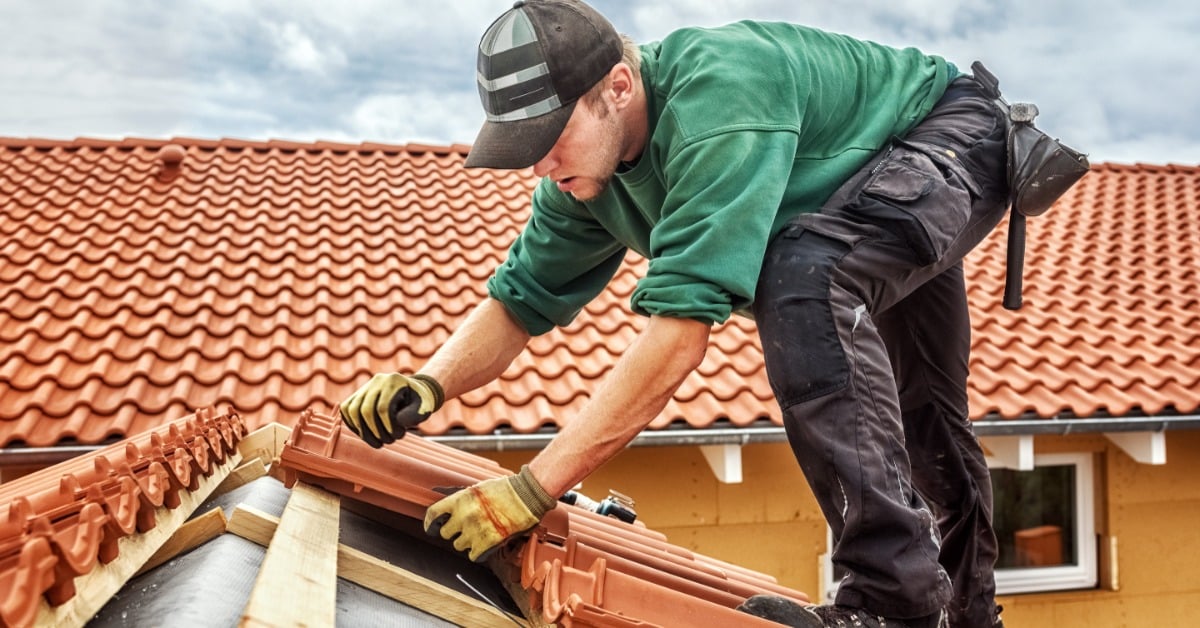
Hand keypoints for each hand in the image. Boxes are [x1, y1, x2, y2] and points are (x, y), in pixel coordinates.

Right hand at [339, 373, 443, 446]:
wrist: (412, 392)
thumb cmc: (420, 402)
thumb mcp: (425, 407)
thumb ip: (415, 415)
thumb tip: (398, 422)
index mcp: (394, 381)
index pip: (383, 408)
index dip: (388, 426)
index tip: (398, 435)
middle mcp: (377, 381)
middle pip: (365, 410)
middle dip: (375, 431)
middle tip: (388, 441)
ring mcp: (365, 387)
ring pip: (352, 410)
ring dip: (363, 431)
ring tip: (378, 442)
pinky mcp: (357, 395)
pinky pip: (347, 410)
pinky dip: (354, 425)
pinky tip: (367, 435)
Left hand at [424, 465, 556, 560]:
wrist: (526, 495)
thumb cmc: (505, 490)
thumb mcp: (478, 489)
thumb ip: (462, 500)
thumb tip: (450, 511)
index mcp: (459, 500)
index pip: (433, 514)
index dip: (430, 524)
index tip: (432, 529)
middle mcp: (464, 515)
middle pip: (446, 534)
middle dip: (454, 533)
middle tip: (466, 529)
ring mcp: (474, 530)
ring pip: (459, 546)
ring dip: (468, 542)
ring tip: (481, 533)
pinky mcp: (487, 543)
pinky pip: (473, 555)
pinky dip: (479, 552)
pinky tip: (486, 544)